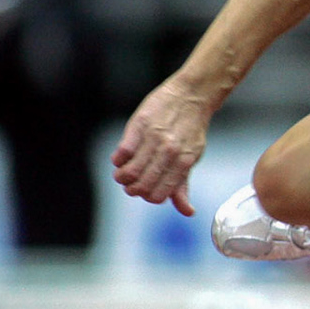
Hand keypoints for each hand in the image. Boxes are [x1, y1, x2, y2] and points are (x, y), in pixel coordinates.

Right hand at [111, 78, 211, 215]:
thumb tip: (187, 212)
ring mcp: (154, 139)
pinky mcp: (139, 125)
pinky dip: (118, 160)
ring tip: (124, 172)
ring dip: (122, 176)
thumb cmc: (190, 130)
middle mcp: (169, 152)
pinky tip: (122, 158)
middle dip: (132, 189)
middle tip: (131, 183)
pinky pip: (122, 152)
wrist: (191, 96)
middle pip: (142, 186)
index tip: (145, 190)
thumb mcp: (191, 158)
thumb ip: (183, 185)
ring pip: (130, 171)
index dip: (148, 196)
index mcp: (183, 162)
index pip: (159, 195)